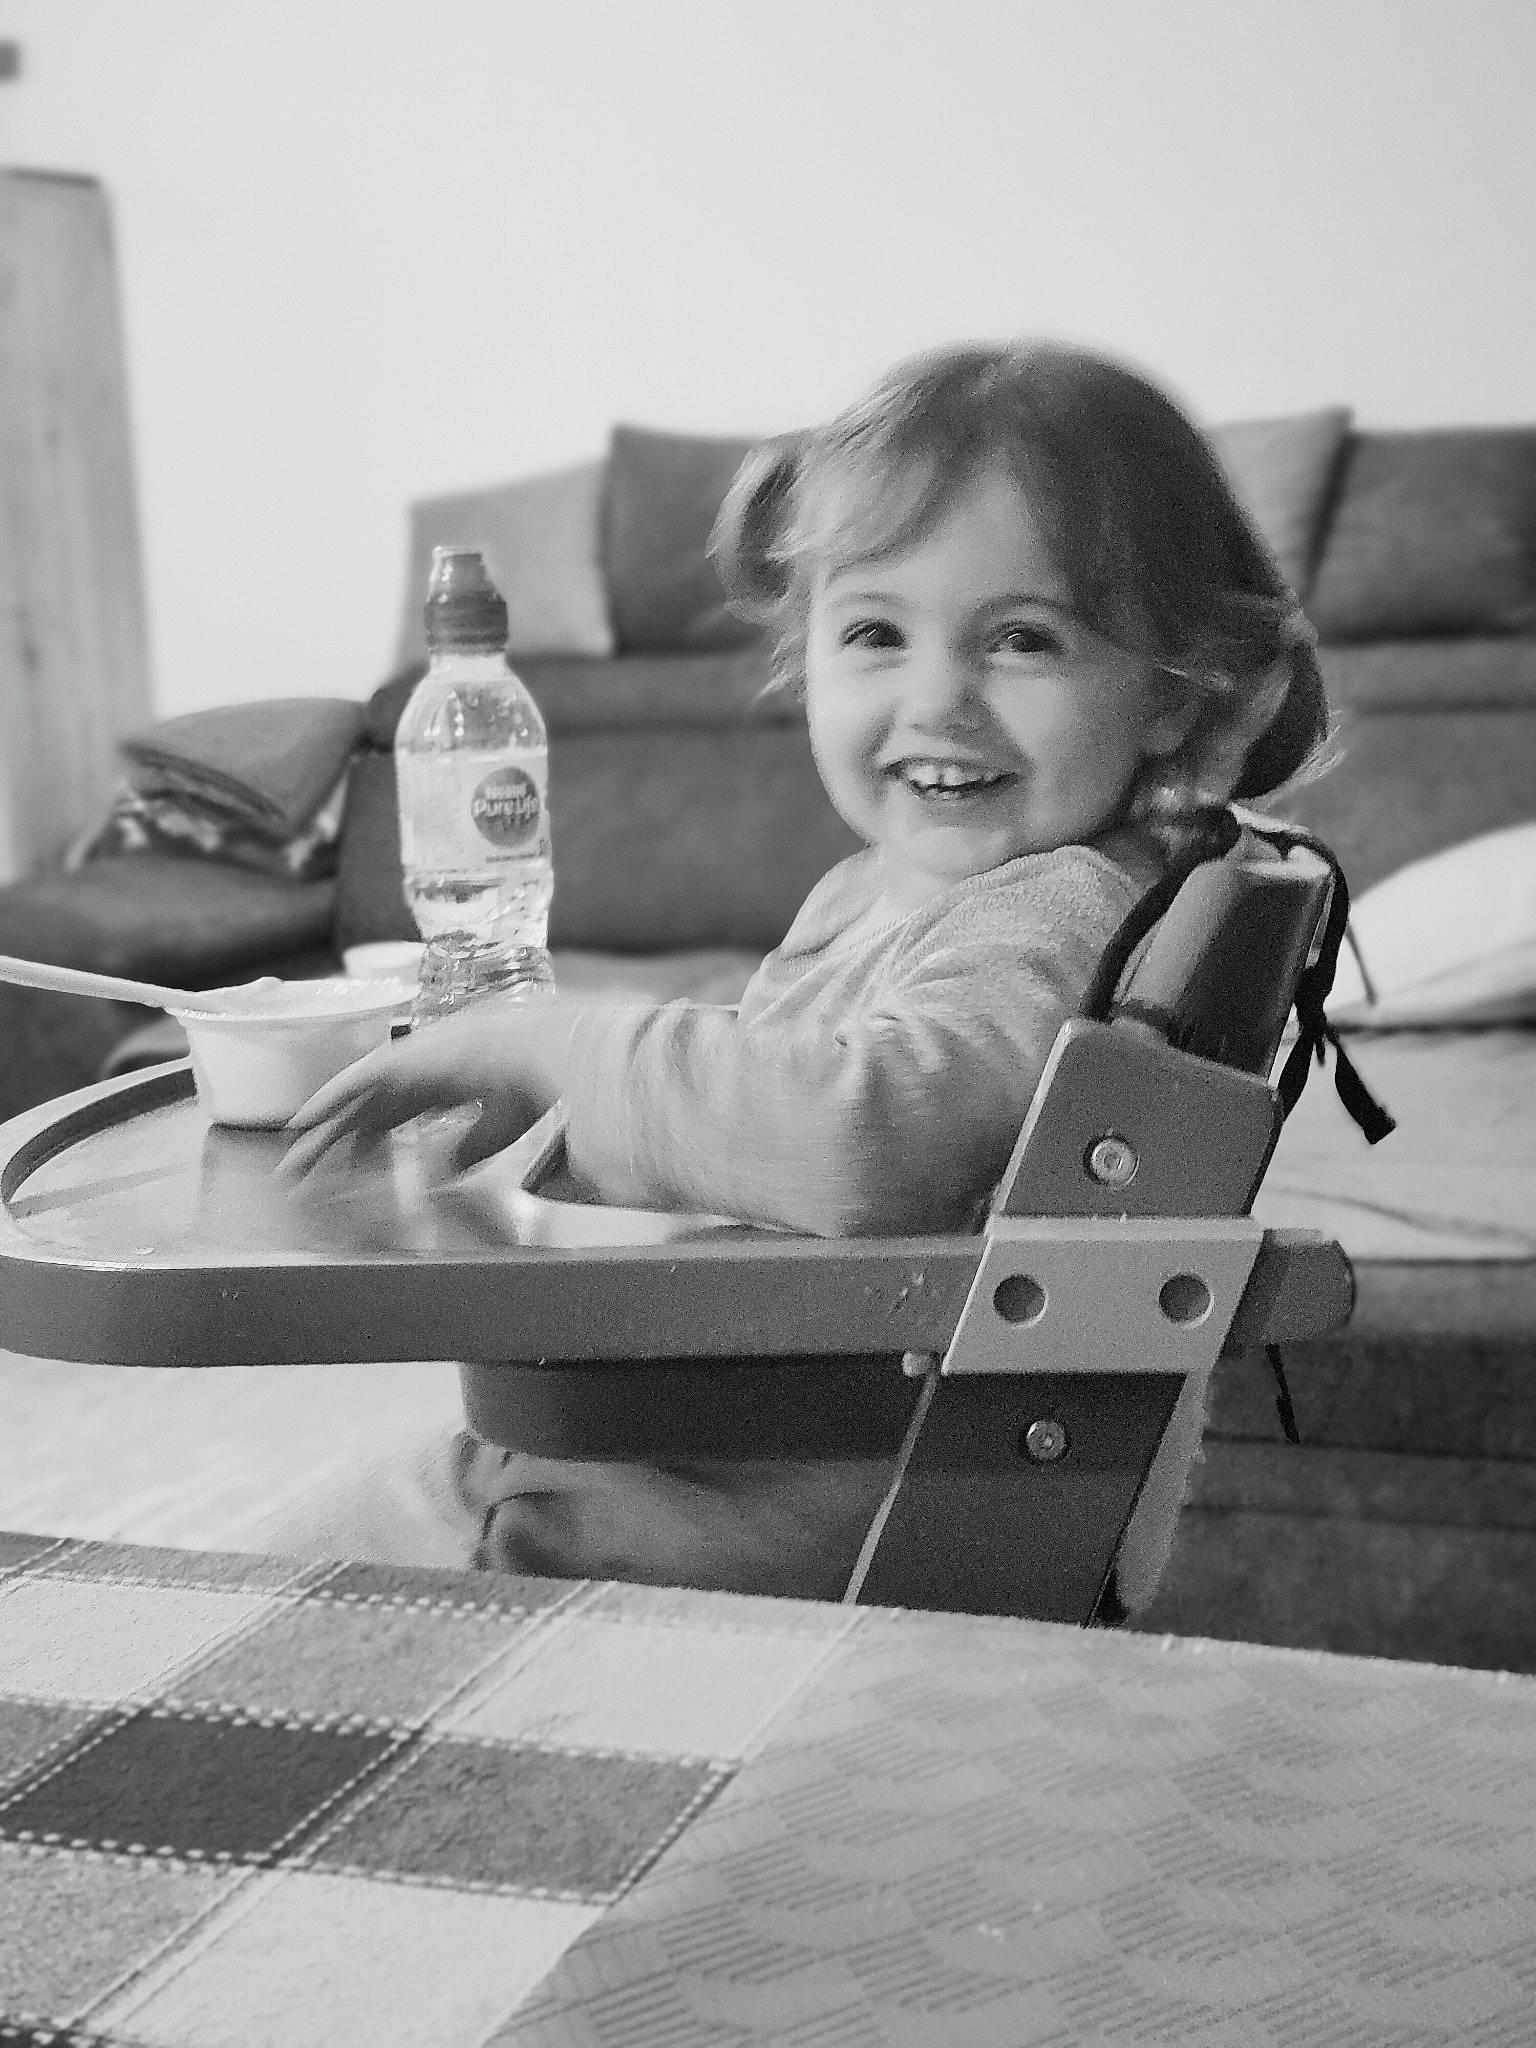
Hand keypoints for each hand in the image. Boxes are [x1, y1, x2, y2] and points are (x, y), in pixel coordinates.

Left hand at [280, 997, 570, 1180]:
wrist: (541, 1054)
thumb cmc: (534, 1086)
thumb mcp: (500, 1128)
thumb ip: (469, 1149)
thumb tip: (442, 1174)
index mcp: (448, 1080)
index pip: (401, 1111)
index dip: (377, 1135)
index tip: (359, 1159)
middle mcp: (421, 1067)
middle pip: (370, 1107)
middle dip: (344, 1137)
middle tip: (317, 1165)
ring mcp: (408, 1060)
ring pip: (355, 1097)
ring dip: (327, 1125)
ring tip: (297, 1152)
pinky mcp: (398, 1059)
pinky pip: (352, 1082)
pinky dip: (327, 1099)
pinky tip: (302, 1120)